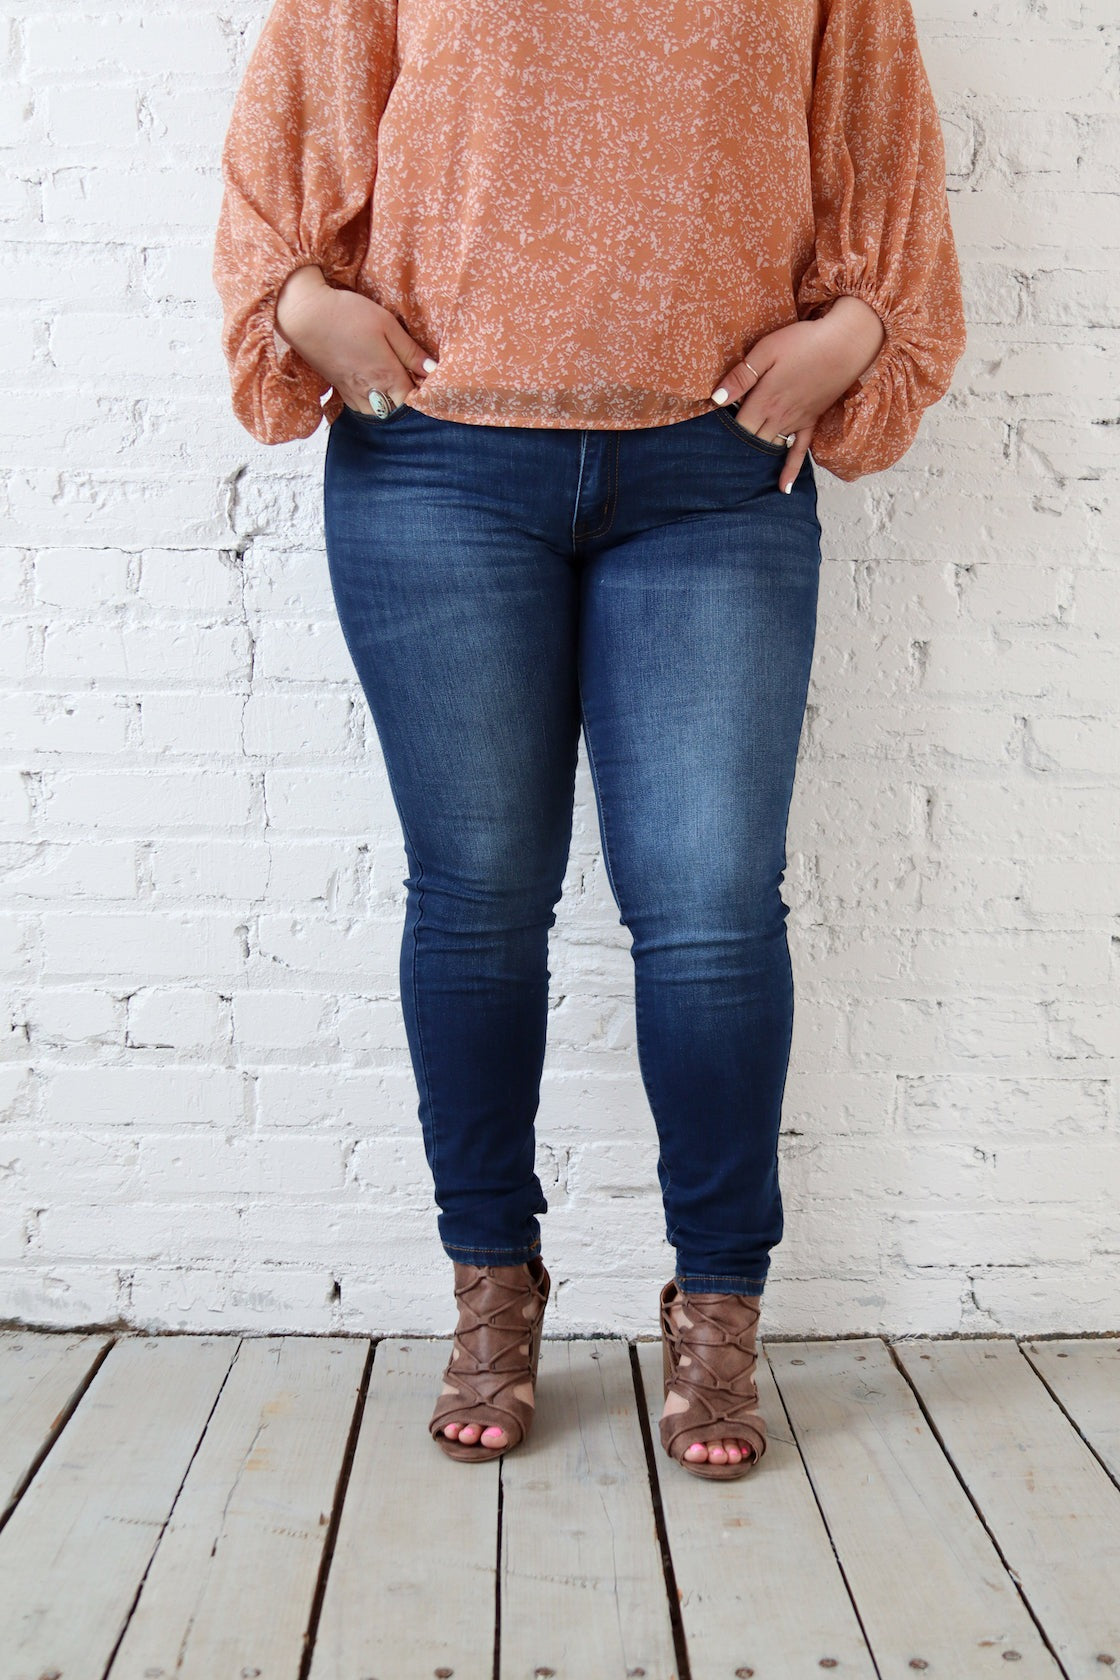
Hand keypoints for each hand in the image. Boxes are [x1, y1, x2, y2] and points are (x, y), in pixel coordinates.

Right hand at [274, 266, 436, 413]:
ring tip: (394, 387)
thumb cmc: (347, 315)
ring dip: (390, 406)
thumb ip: (410, 351)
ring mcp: (353, 394)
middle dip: (408, 402)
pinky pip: (362, 408)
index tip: (429, 380)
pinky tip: (375, 390)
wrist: (305, 316)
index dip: (425, 392)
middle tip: (413, 382)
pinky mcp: (340, 390)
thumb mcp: (386, 324)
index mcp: (387, 376)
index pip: (415, 398)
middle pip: (398, 411)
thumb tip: (433, 370)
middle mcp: (371, 392)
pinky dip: (372, 405)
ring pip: (379, 414)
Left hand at [712, 296, 886, 490]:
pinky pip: (799, 452)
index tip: (711, 436)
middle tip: (720, 457)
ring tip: (738, 472)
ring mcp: (796, 422)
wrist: (845, 345)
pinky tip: (784, 489)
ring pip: (770, 447)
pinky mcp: (811, 422)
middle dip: (736, 447)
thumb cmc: (803, 343)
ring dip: (755, 458)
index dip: (724, 431)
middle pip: (751, 440)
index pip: (736, 426)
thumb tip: (717, 399)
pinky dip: (790, 471)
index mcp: (763, 400)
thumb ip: (741, 377)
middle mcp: (778, 417)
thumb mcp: (766, 350)